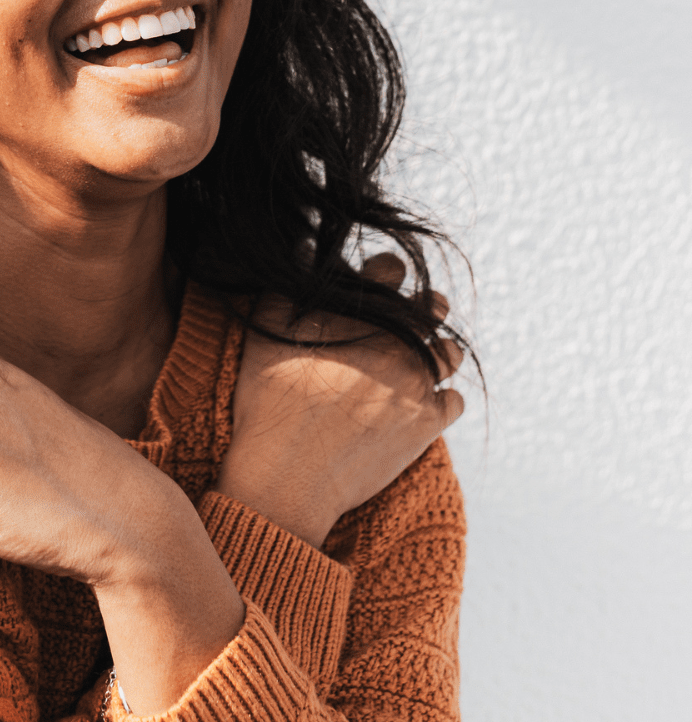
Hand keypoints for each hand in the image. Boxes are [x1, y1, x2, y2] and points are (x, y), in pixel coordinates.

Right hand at [215, 254, 464, 549]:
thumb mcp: (267, 328)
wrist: (287, 474)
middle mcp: (398, 341)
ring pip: (449, 353)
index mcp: (364, 311)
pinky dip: (439, 399)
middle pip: (435, 307)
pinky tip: (417, 402)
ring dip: (437, 352)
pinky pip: (453, 400)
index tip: (378, 281)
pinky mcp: (427, 424)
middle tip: (405, 320)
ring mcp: (417, 383)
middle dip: (424, 308)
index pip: (392, 268)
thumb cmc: (269, 399)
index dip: (385, 272)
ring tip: (414, 362)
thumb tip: (308, 246)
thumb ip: (290, 281)